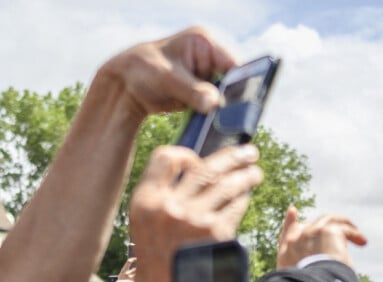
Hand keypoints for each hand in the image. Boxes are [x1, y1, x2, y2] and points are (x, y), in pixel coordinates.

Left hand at [99, 27, 236, 119]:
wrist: (127, 85)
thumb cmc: (143, 70)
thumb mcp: (168, 79)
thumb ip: (192, 91)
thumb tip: (214, 103)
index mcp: (204, 42)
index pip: (233, 64)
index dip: (242, 84)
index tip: (244, 106)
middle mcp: (210, 57)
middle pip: (233, 81)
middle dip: (233, 100)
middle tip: (234, 120)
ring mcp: (207, 76)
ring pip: (227, 96)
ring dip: (225, 110)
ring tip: (224, 124)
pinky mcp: (203, 92)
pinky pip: (216, 105)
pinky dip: (216, 115)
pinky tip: (215, 125)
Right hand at [129, 144, 261, 281]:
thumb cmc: (156, 260)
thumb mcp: (146, 223)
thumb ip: (162, 196)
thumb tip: (195, 169)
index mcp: (146, 200)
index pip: (166, 158)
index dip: (187, 154)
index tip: (202, 159)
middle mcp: (170, 206)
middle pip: (204, 168)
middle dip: (232, 157)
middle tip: (249, 152)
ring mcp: (194, 220)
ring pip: (226, 184)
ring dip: (245, 175)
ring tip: (256, 172)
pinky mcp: (216, 234)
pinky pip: (235, 207)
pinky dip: (243, 199)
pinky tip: (247, 196)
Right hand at [276, 206, 366, 268]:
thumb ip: (302, 274)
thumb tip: (314, 279)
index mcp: (284, 254)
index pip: (287, 233)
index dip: (290, 222)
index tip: (293, 211)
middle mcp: (295, 240)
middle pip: (310, 225)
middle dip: (324, 225)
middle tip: (340, 228)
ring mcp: (310, 232)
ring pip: (328, 220)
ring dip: (342, 224)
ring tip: (355, 231)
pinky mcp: (327, 231)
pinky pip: (344, 228)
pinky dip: (354, 234)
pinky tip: (362, 242)